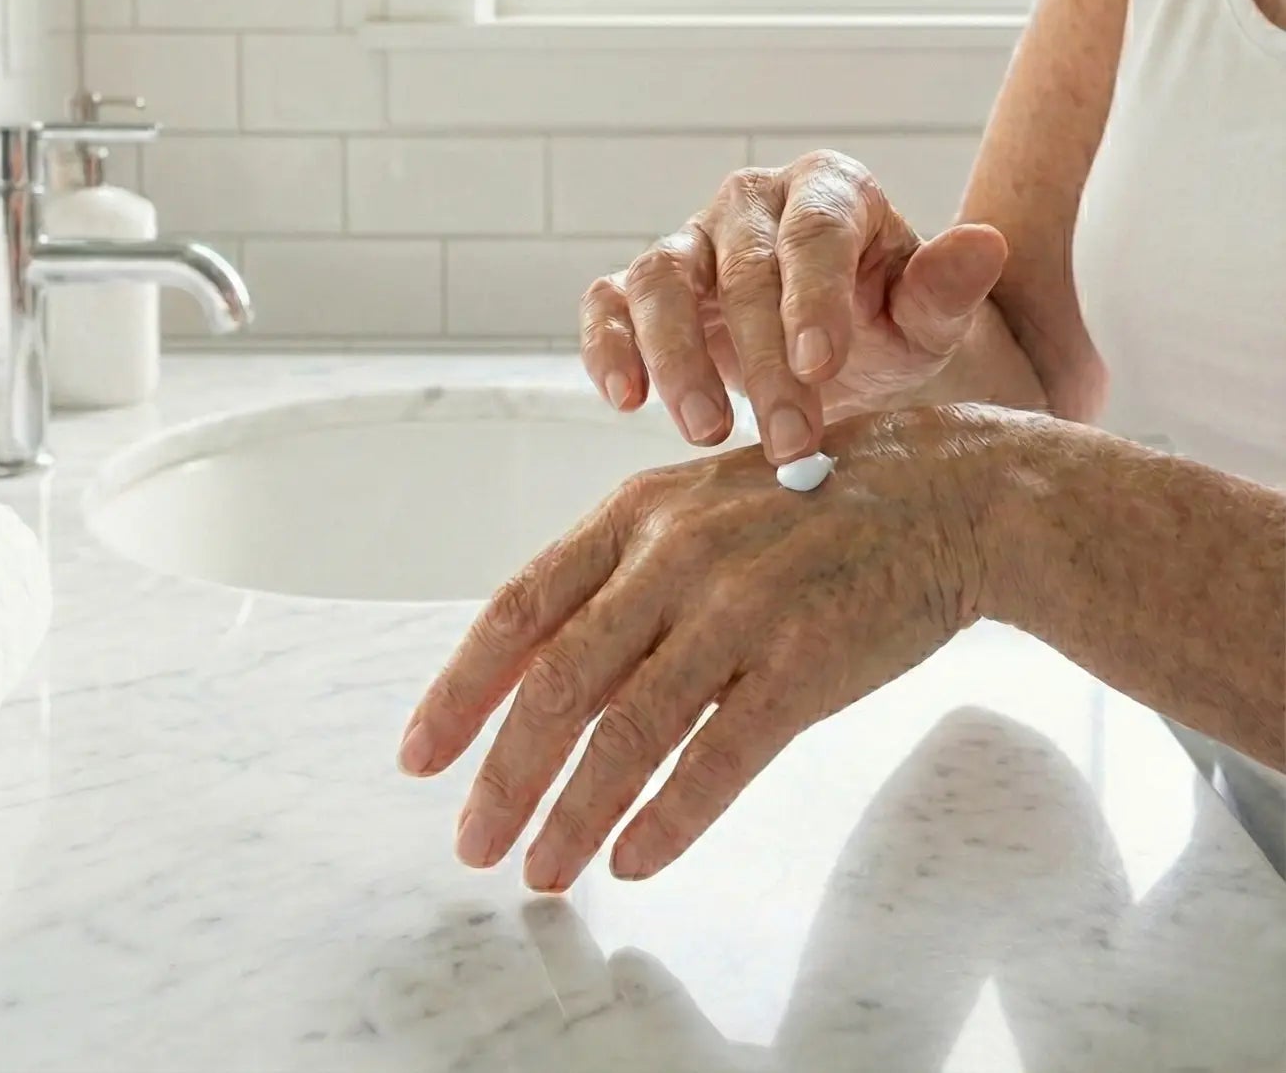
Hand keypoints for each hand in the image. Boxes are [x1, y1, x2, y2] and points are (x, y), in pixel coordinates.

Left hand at [398, 407, 991, 891]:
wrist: (939, 491)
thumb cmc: (803, 507)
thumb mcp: (692, 511)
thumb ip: (615, 584)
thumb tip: (536, 682)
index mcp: (633, 516)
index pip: (517, 609)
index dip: (461, 690)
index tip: (421, 756)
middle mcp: (674, 557)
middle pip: (559, 683)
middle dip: (504, 774)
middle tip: (472, 843)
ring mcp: (740, 609)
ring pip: (629, 731)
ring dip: (574, 814)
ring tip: (540, 870)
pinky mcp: (805, 663)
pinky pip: (720, 757)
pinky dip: (669, 818)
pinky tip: (635, 861)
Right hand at [579, 150, 1007, 462]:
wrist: (835, 354)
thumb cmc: (884, 326)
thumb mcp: (927, 320)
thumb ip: (946, 290)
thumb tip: (984, 245)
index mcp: (827, 190)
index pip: (813, 233)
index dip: (812, 298)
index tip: (821, 368)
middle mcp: (750, 204)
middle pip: (738, 267)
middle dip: (761, 359)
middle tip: (788, 442)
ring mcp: (690, 243)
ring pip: (658, 278)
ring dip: (674, 357)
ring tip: (707, 432)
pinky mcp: (641, 290)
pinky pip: (606, 305)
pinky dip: (607, 348)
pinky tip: (628, 400)